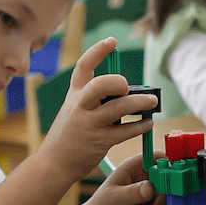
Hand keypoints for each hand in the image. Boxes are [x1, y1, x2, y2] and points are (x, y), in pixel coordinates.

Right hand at [36, 37, 158, 181]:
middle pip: (100, 85)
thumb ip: (93, 99)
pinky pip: (125, 131)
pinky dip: (140, 126)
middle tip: (127, 87)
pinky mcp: (100, 141)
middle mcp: (80, 106)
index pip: (83, 66)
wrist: (53, 163)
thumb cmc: (68, 135)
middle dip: (118, 82)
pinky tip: (148, 123)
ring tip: (152, 102)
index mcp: (74, 95)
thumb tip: (124, 92)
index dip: (97, 51)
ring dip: (140, 103)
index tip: (112, 41)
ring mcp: (89, 124)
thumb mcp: (73, 110)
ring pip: (119, 108)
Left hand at [81, 152, 166, 204]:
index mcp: (133, 166)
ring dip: (162, 204)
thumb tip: (150, 187)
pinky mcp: (150, 202)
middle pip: (166, 176)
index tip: (171, 178)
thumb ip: (134, 193)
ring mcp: (147, 189)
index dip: (167, 164)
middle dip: (166, 190)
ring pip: (166, 192)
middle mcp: (142, 176)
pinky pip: (163, 204)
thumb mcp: (117, 198)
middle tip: (159, 203)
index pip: (156, 157)